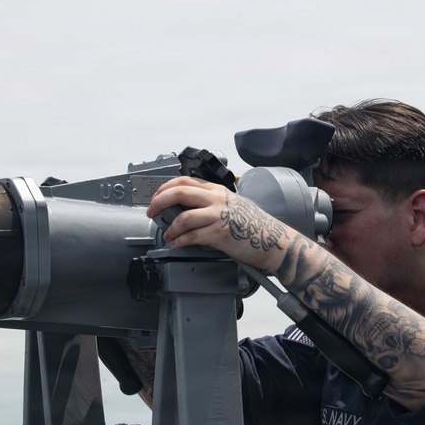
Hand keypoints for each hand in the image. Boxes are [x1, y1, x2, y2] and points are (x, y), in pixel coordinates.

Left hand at [146, 176, 294, 272]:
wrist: (273, 240)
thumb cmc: (254, 225)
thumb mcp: (233, 204)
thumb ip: (211, 202)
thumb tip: (185, 209)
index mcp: (218, 190)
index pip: (184, 181)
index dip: (165, 188)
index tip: (156, 197)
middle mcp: (217, 199)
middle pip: (179, 192)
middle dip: (159, 202)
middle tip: (151, 212)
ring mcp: (218, 216)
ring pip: (183, 217)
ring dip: (170, 228)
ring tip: (168, 234)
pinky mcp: (219, 233)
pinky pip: (192, 236)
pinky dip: (180, 240)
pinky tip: (177, 243)